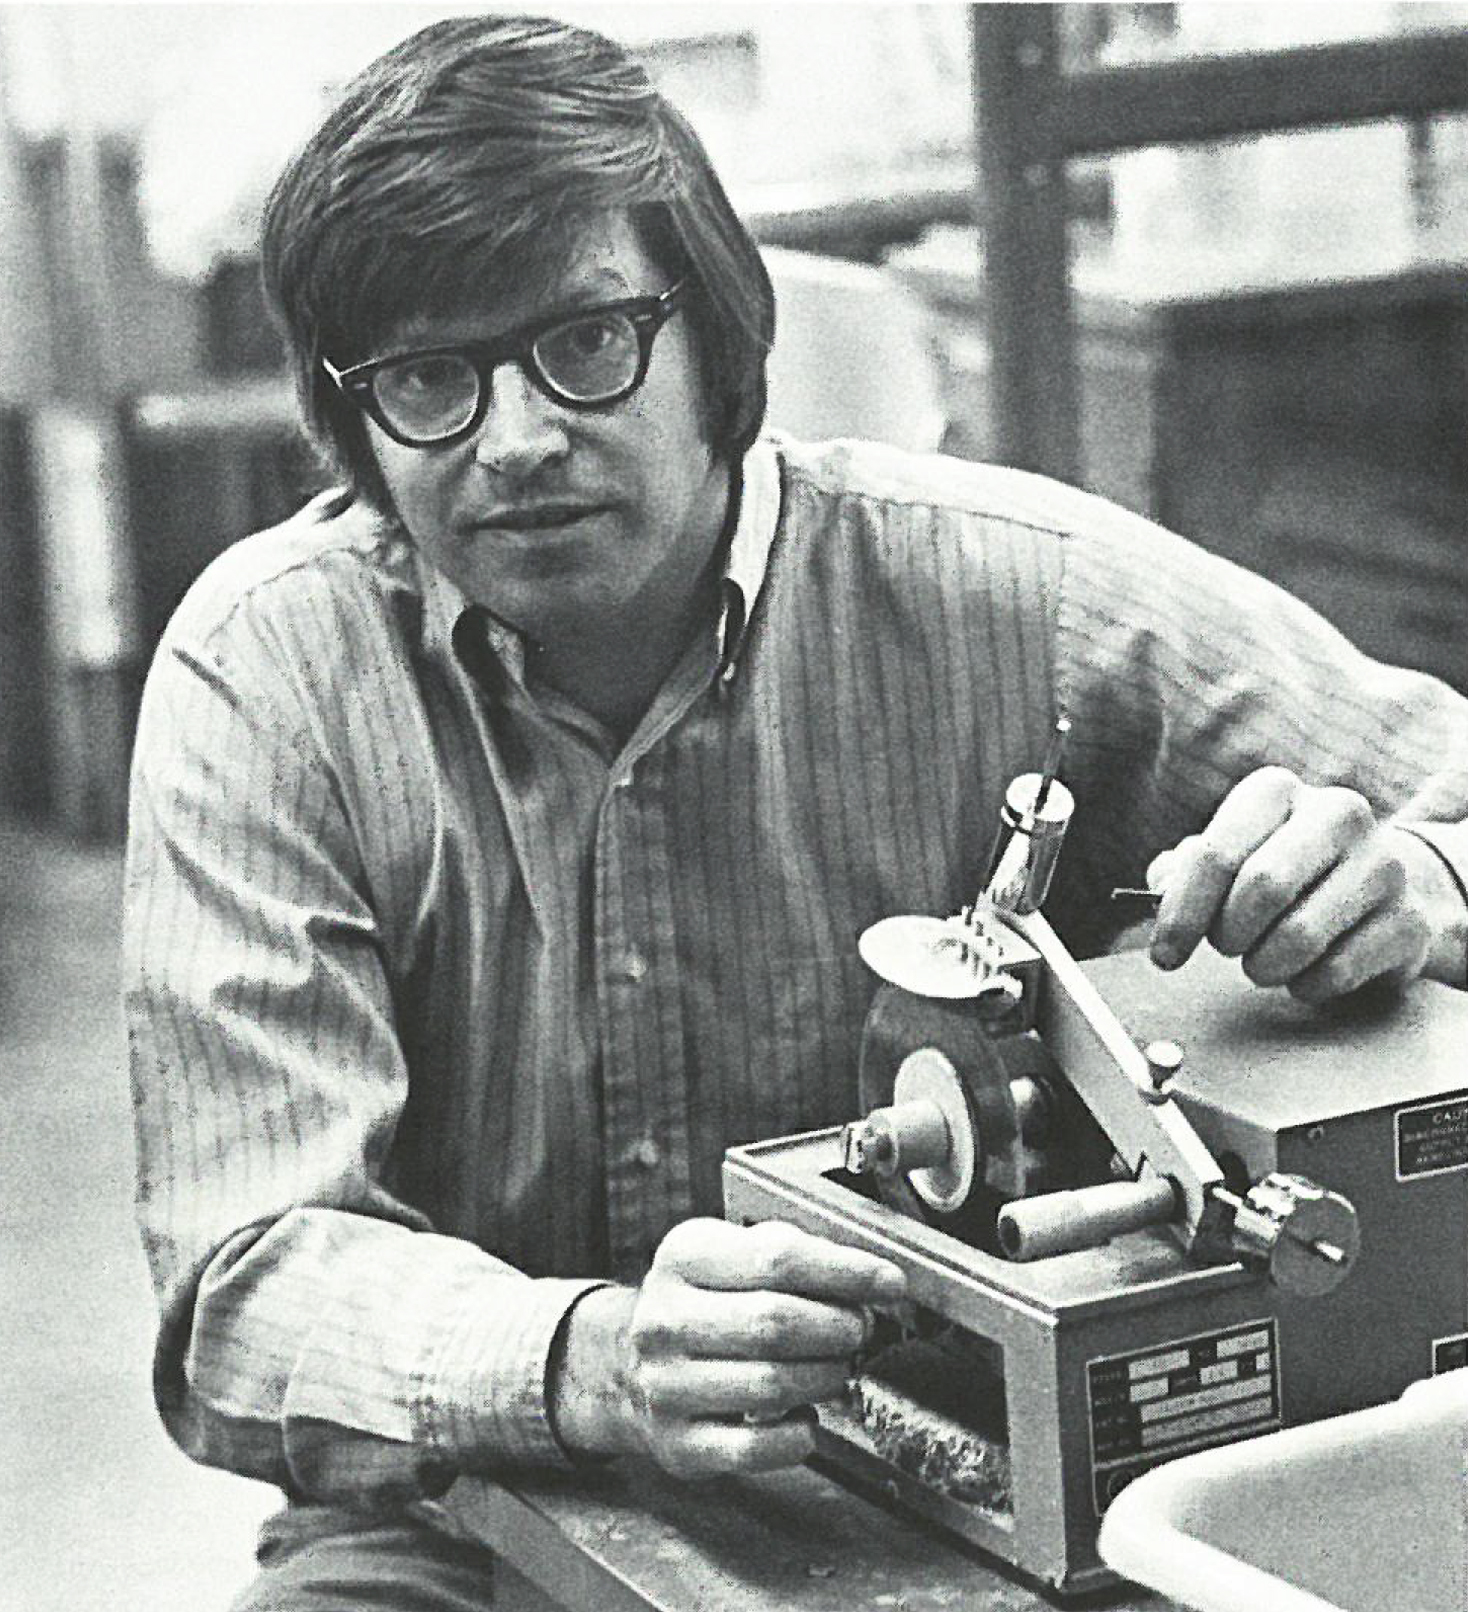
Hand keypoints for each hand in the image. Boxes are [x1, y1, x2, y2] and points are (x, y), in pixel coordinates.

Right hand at [549, 1217, 904, 1477]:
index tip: (889, 1282)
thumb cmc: (701, 1301)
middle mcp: (665, 1319)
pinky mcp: (678, 1443)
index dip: (847, 1271)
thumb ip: (793, 1253)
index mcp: (683, 1257)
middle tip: (860, 1329)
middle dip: (839, 1327)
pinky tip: (807, 1416)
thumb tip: (870, 1278)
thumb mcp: (730, 1252)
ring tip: (837, 1367)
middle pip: (775, 1322)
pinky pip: (754, 1448)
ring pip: (771, 1385)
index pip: (777, 1259)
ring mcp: (666, 1385)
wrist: (624, 1363)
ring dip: (826, 1377)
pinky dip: (798, 1436)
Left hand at [1146, 766, 1459, 1001]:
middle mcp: (1336, 814)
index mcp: (1276, 792)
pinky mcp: (1408, 919)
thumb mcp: (1232, 853)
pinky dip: (1304, 985)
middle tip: (1226, 947)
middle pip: (1262, 889)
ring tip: (1263, 959)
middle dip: (1228, 935)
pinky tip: (1305, 970)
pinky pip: (1335, 972)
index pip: (1216, 855)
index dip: (1182, 913)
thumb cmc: (1287, 868)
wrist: (1386, 881)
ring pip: (1299, 936)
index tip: (1165, 955)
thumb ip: (1185, 868)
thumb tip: (1160, 885)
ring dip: (1264, 965)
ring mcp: (1381, 864)